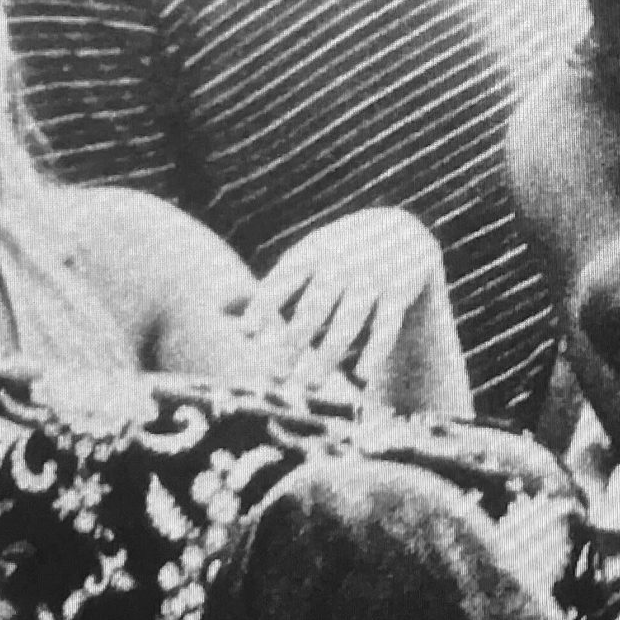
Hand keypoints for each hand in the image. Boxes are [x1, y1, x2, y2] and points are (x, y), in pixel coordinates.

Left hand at [242, 208, 466, 402]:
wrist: (401, 233)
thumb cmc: (338, 258)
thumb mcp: (307, 261)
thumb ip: (271, 287)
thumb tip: (218, 310)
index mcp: (314, 251)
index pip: (284, 278)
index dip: (264, 303)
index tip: (246, 334)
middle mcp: (343, 261)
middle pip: (314, 306)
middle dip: (294, 341)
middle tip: (275, 376)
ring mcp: (374, 275)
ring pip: (349, 321)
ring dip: (329, 355)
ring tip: (309, 386)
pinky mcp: (401, 291)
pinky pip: (387, 325)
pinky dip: (375, 351)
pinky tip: (362, 377)